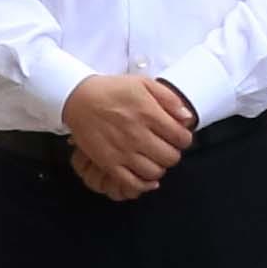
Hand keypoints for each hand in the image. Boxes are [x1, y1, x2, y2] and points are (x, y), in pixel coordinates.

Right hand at [64, 70, 198, 200]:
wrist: (79, 98)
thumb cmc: (112, 90)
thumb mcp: (144, 83)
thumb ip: (169, 99)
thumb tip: (187, 118)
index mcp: (149, 114)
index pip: (181, 138)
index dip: (184, 139)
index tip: (178, 136)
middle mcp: (137, 135)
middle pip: (170, 157)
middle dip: (173, 153)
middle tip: (166, 147)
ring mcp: (122, 151)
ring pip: (154, 172)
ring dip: (159, 167)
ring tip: (154, 158)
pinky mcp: (108, 163)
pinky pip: (131, 183)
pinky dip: (142, 184)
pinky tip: (145, 176)